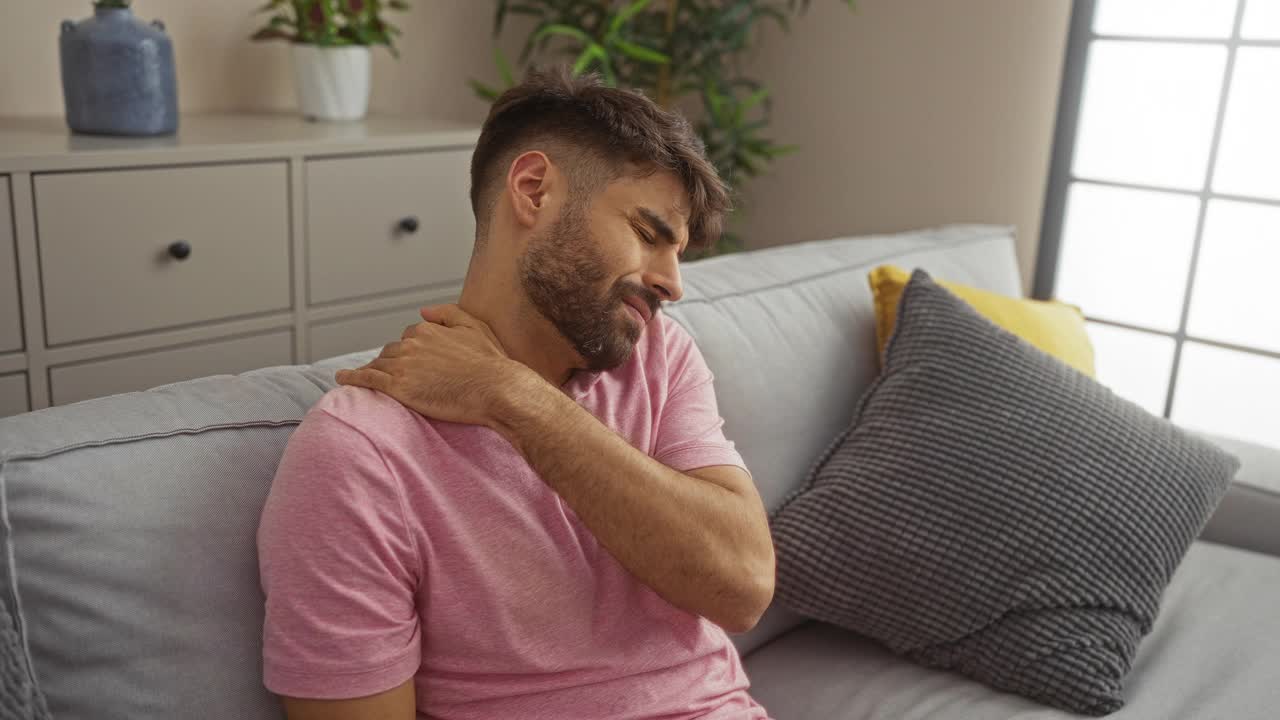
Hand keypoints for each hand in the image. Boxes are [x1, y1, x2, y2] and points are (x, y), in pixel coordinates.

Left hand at [334, 304, 530, 426]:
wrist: (496, 389)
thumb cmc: (491, 363)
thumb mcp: (475, 326)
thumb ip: (447, 313)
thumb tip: (422, 311)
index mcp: (428, 329)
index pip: (409, 336)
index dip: (411, 350)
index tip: (414, 361)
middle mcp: (412, 343)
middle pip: (391, 351)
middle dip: (391, 360)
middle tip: (394, 373)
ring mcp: (403, 365)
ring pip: (378, 364)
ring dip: (372, 369)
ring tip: (364, 376)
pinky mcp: (398, 387)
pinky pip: (367, 379)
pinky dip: (352, 377)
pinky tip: (343, 378)